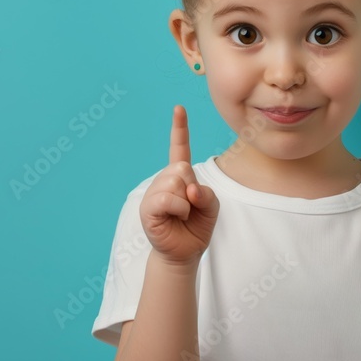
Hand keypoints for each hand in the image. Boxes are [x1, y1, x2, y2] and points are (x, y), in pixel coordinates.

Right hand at [139, 105, 219, 266]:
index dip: (179, 128)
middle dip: (192, 187)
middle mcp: (164, 179)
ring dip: (187, 202)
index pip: (180, 148)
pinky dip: (179, 209)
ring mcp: (154, 192)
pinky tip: (174, 218)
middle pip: (183, 168)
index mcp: (179, 175)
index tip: (179, 108)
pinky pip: (168, 198)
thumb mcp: (212, 207)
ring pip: (176, 182)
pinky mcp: (148, 207)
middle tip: (190, 207)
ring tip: (182, 215)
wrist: (183, 253)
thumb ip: (207, 194)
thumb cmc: (196, 227)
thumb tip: (189, 190)